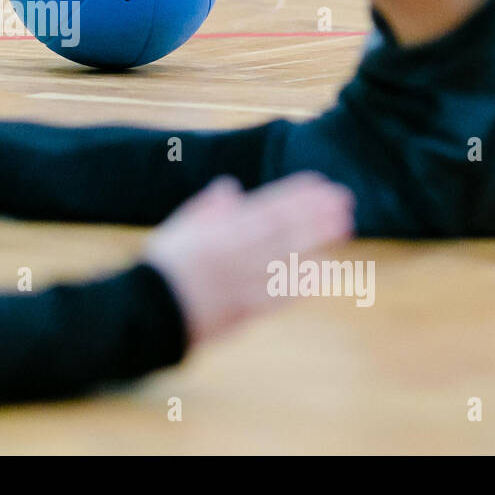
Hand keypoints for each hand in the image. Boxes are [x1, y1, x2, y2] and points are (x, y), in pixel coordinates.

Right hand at [143, 173, 353, 345]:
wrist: (149, 310)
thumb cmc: (163, 266)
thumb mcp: (179, 227)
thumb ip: (207, 208)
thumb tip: (229, 187)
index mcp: (220, 231)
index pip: (266, 207)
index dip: (295, 195)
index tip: (320, 184)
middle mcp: (236, 253)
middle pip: (284, 229)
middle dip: (316, 214)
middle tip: (345, 202)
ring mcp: (244, 281)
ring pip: (288, 257)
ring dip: (318, 242)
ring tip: (344, 229)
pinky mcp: (246, 309)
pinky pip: (279, 293)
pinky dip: (301, 281)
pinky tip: (322, 271)